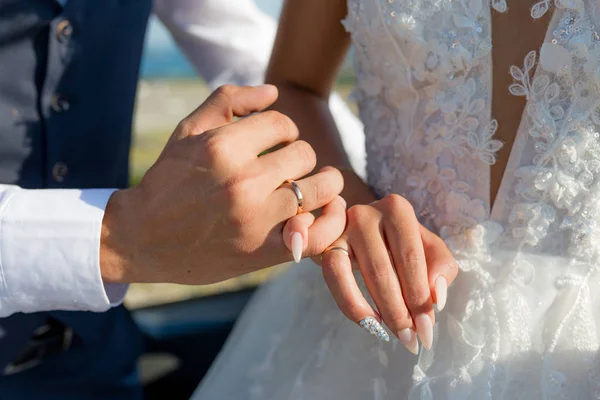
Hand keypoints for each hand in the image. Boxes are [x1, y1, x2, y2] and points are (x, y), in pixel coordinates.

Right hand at [100, 85, 345, 284]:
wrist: (142, 238)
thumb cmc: (168, 180)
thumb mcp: (188, 131)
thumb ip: (228, 101)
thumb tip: (274, 91)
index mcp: (223, 147)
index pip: (283, 125)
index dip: (285, 131)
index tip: (277, 143)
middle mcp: (242, 181)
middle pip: (305, 155)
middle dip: (299, 157)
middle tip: (288, 168)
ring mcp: (255, 219)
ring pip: (321, 189)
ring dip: (323, 185)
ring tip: (314, 187)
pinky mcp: (262, 252)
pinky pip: (316, 236)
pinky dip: (326, 224)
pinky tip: (321, 214)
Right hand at [319, 194, 457, 352]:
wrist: (361, 227)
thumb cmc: (399, 240)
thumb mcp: (426, 246)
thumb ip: (440, 267)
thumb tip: (436, 298)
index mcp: (397, 209)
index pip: (412, 257)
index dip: (420, 297)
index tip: (428, 329)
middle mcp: (366, 214)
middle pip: (385, 269)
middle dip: (401, 310)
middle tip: (412, 339)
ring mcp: (341, 230)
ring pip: (359, 274)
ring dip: (379, 310)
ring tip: (393, 335)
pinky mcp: (325, 247)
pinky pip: (335, 278)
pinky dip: (351, 304)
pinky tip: (370, 323)